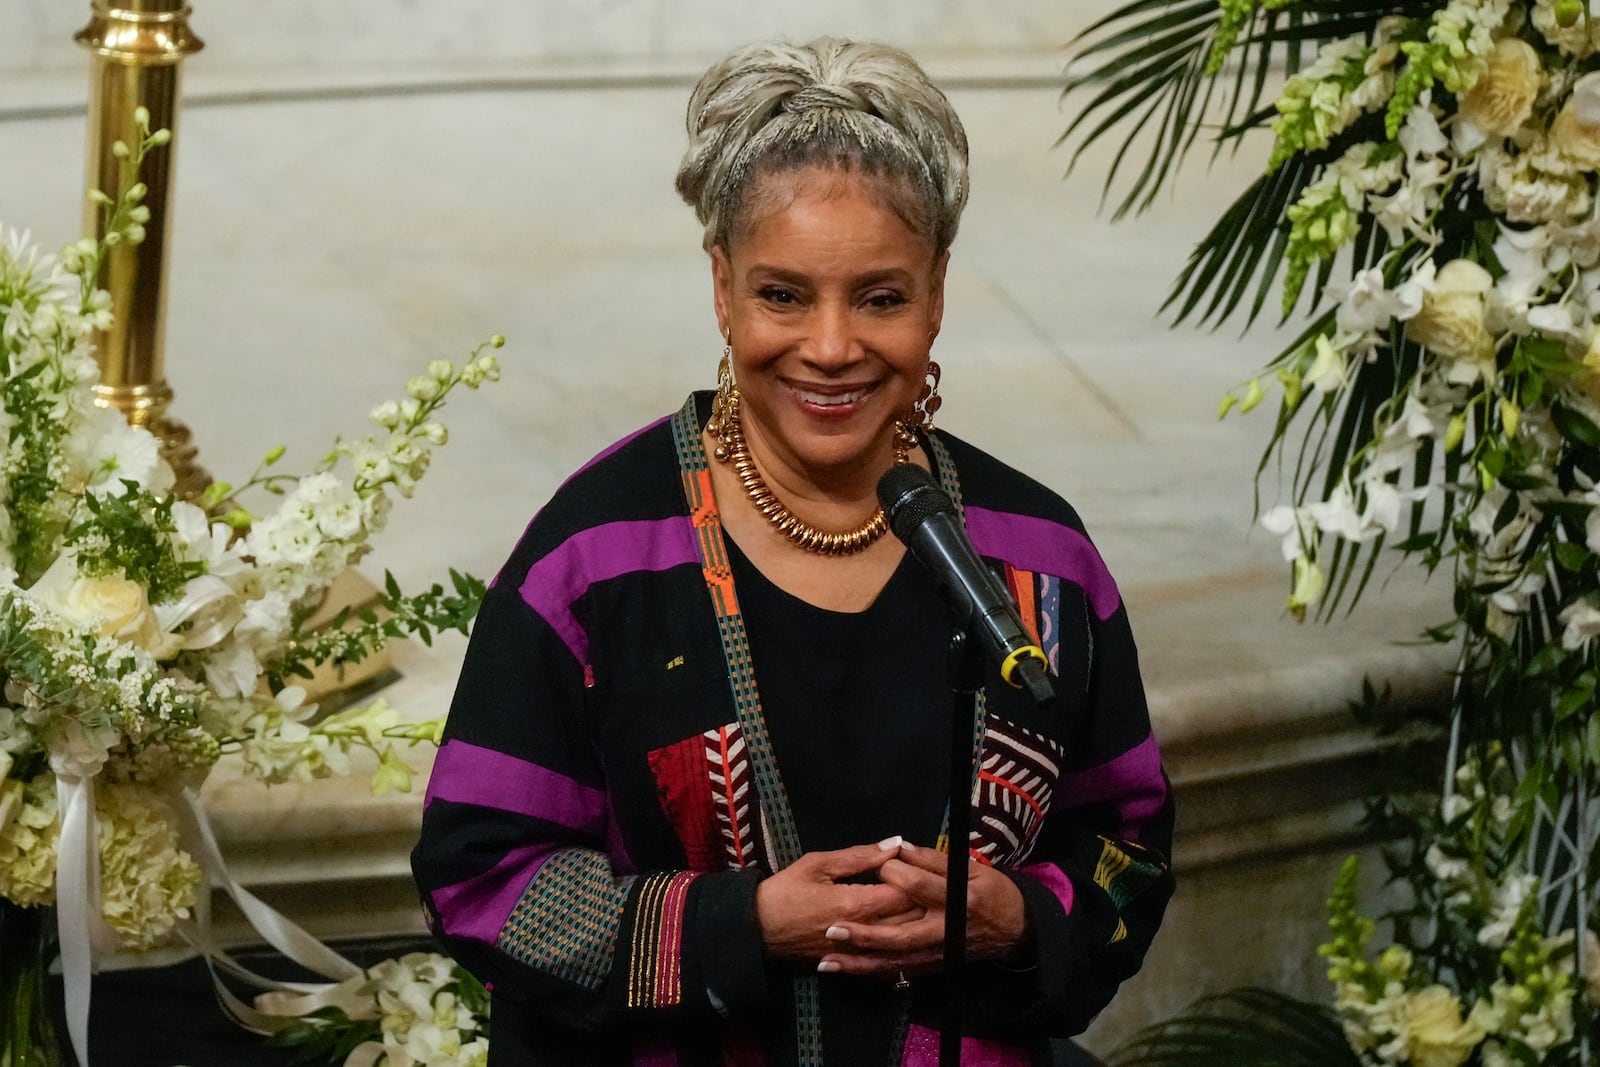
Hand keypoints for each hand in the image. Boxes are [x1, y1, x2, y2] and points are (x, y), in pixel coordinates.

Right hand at [756, 839, 917, 962]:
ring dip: (912, 922)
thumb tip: (895, 843)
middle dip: (920, 900)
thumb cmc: (785, 891)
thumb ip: (860, 855)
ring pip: (900, 941)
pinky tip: (899, 929)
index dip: (914, 876)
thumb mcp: (818, 864)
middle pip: (909, 920)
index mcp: (854, 904)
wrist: (756, 930)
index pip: (904, 892)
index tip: (913, 864)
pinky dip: (897, 943)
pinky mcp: (851, 965)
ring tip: (914, 903)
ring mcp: (857, 953)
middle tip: (920, 882)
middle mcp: (861, 932)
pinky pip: (885, 956)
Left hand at [816, 842, 1029, 979]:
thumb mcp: (969, 869)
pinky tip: (846, 971)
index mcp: (955, 901)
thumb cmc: (991, 892)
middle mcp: (943, 932)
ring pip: (894, 962)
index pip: (917, 887)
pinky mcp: (933, 968)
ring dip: (859, 963)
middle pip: (899, 936)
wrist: (1014, 931)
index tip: (878, 861)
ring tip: (826, 959)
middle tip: (831, 928)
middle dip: (863, 935)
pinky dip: (872, 974)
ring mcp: (937, 955)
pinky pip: (899, 973)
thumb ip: (932, 860)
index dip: (894, 872)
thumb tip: (897, 846)